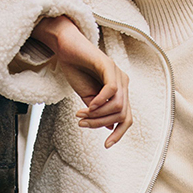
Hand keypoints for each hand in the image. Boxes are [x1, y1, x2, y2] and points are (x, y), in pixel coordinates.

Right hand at [32, 15, 132, 148]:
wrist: (66, 47)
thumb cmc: (76, 70)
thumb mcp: (88, 98)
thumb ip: (99, 112)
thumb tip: (109, 127)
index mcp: (119, 92)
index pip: (127, 118)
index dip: (119, 134)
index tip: (106, 145)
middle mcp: (123, 83)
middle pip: (122, 115)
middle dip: (102, 124)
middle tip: (82, 123)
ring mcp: (117, 73)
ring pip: (118, 105)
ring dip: (98, 115)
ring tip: (81, 115)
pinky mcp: (108, 65)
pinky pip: (112, 90)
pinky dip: (101, 101)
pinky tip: (89, 105)